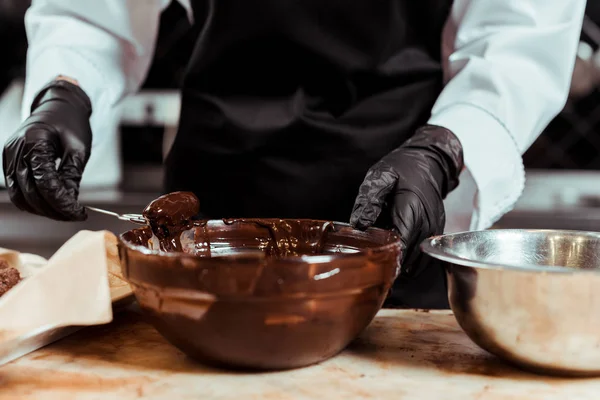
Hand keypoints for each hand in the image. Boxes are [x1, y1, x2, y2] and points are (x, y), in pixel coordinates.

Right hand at [3, 79, 91, 220]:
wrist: (58, 105)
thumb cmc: (70, 123)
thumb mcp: (79, 148)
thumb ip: (72, 175)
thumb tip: (69, 201)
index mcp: (35, 142)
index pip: (46, 184)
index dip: (63, 203)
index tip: (80, 212)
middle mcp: (16, 150)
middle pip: (30, 193)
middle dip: (53, 209)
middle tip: (73, 215)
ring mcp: (9, 155)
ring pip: (19, 195)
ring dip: (41, 209)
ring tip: (63, 212)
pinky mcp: (9, 160)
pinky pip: (15, 188)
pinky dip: (31, 200)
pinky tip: (50, 204)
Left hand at [350, 125, 463, 276]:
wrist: (429, 162)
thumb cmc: (403, 168)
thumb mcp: (381, 176)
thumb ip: (370, 199)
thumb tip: (359, 224)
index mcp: (411, 210)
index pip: (400, 245)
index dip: (387, 258)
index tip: (373, 264)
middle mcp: (427, 224)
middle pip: (409, 257)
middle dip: (392, 264)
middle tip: (372, 266)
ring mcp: (434, 230)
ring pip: (419, 261)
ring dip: (402, 264)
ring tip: (384, 262)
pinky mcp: (437, 232)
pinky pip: (425, 255)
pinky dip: (412, 259)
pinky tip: (397, 255)